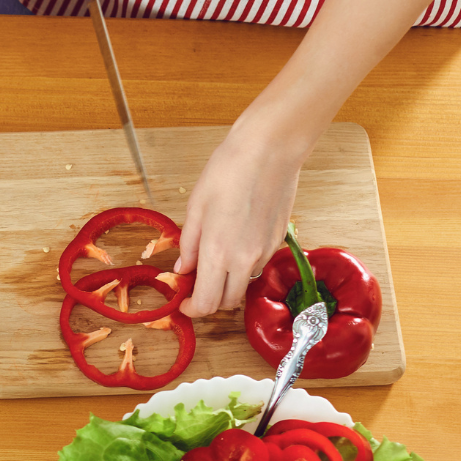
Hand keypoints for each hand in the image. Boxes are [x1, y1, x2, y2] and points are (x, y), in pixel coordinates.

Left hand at [174, 116, 312, 316]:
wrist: (269, 150)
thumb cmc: (228, 171)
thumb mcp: (195, 208)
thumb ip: (188, 245)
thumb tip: (183, 270)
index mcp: (217, 252)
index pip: (206, 303)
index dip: (192, 309)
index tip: (183, 303)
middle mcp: (243, 260)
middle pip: (227, 302)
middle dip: (210, 301)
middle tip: (196, 285)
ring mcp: (264, 252)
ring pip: (244, 285)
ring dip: (228, 284)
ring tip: (215, 261)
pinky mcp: (278, 242)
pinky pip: (257, 266)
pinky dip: (243, 266)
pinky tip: (235, 243)